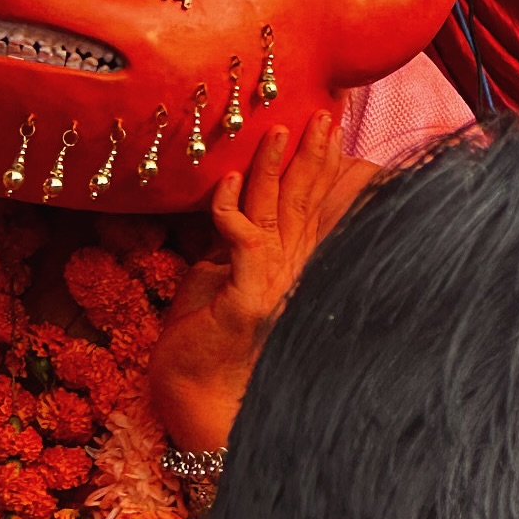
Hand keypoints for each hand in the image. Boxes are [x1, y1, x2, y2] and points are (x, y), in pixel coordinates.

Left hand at [148, 110, 373, 452]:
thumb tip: (227, 216)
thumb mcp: (214, 284)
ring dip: (275, 168)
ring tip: (281, 130)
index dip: (315, 167)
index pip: (305, 207)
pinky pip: (242, 239)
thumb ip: (227, 250)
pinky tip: (223, 182)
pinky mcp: (247, 298)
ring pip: (277, 212)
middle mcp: (286, 272)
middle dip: (313, 156)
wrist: (196, 404)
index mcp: (283, 267)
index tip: (323, 128)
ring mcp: (271, 285)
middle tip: (323, 115)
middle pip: (304, 203)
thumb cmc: (199, 346)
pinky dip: (231, 208)